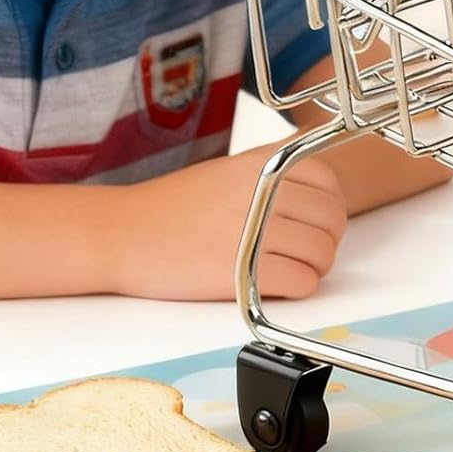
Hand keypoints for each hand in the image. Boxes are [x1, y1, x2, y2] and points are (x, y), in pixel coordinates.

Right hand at [112, 144, 347, 300]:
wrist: (121, 234)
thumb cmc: (171, 207)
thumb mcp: (227, 170)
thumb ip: (272, 174)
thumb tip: (316, 190)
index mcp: (263, 163)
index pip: (329, 182)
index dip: (329, 206)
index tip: (314, 220)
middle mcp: (266, 190)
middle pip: (331, 219)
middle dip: (325, 240)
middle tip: (303, 251)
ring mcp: (257, 230)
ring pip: (322, 253)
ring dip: (313, 267)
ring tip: (287, 269)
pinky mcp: (246, 272)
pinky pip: (302, 282)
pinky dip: (297, 288)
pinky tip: (273, 285)